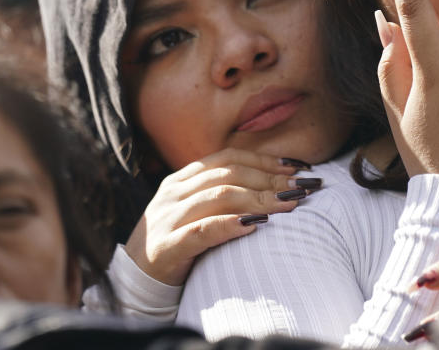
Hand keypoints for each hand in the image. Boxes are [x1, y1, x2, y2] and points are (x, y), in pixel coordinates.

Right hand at [125, 148, 315, 284]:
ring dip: (259, 199)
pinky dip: (229, 225)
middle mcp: (174, 192)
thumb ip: (224, 194)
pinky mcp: (167, 246)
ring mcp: (168, 217)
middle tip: (301, 187)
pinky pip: (201, 230)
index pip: (228, 157)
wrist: (137, 279)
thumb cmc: (178, 243)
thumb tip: (276, 184)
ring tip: (288, 205)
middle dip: (269, 178)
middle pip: (229, 174)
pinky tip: (254, 227)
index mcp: (182, 178)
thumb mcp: (197, 211)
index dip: (264, 159)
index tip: (297, 168)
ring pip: (219, 196)